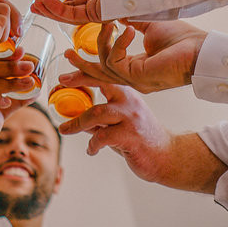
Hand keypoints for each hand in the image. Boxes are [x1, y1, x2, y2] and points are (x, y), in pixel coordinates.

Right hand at [30, 0, 102, 22]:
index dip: (60, 0)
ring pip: (72, 15)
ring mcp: (101, 7)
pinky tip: (45, 4)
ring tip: (35, 6)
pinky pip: (76, 15)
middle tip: (34, 6)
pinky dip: (59, 11)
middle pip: (72, 9)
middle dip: (51, 9)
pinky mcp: (101, 14)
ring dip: (51, 11)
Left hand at [57, 77, 172, 183]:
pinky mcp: (130, 136)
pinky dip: (92, 145)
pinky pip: (102, 137)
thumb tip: (79, 121)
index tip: (68, 70)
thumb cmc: (142, 139)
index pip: (105, 76)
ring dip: (77, 123)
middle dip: (79, 81)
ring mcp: (131, 118)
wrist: (166, 156)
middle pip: (101, 84)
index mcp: (128, 94)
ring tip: (65, 129)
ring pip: (97, 113)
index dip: (85, 70)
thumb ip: (102, 120)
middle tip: (61, 85)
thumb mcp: (121, 123)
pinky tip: (92, 150)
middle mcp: (130, 101)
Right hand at [62, 20, 205, 92]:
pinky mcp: (138, 76)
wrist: (203, 50)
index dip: (87, 65)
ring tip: (108, 24)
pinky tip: (127, 29)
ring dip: (101, 42)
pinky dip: (116, 42)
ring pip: (103, 66)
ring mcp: (135, 80)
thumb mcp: (150, 25)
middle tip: (65, 56)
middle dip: (80, 67)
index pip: (106, 69)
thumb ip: (130, 20)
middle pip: (98, 75)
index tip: (70, 57)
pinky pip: (114, 60)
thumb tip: (115, 11)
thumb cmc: (183, 39)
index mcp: (136, 68)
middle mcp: (133, 78)